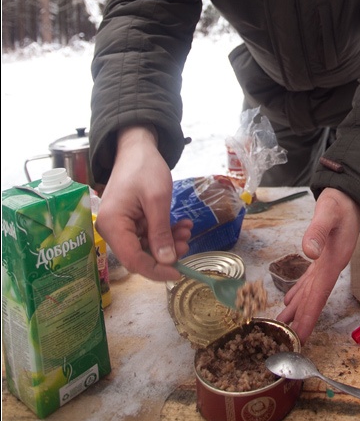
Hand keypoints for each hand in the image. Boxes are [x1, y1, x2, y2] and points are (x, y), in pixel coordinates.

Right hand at [95, 125, 191, 281]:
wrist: (137, 148)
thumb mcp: (157, 199)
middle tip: (187, 243)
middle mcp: (111, 229)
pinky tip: (181, 224)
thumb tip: (167, 261)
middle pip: (138, 255)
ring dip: (168, 242)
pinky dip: (164, 232)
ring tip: (186, 230)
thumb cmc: (145, 168)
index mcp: (112, 224)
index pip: (132, 259)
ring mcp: (119, 226)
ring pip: (145, 246)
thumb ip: (161, 232)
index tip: (178, 271)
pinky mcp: (128, 222)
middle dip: (165, 253)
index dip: (156, 270)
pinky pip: (147, 235)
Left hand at [277, 188, 359, 342]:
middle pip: (315, 297)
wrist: (354, 194)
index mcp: (333, 260)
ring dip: (299, 307)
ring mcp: (328, 261)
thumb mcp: (328, 212)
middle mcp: (331, 265)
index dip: (310, 315)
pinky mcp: (324, 255)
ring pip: (312, 290)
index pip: (319, 293)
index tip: (301, 335)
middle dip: (302, 318)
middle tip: (287, 339)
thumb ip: (317, 230)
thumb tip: (308, 251)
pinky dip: (301, 291)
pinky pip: (311, 279)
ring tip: (285, 324)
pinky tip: (292, 299)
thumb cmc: (341, 202)